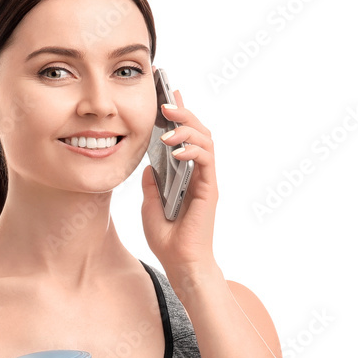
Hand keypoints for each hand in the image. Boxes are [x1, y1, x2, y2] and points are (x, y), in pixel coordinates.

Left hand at [141, 82, 219, 277]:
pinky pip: (206, 159)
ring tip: (168, 121)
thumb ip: (151, 183)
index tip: (166, 94)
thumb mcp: (149, 205)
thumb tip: (148, 163)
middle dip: (183, 111)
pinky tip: (177, 149)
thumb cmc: (168, 239)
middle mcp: (198, 173)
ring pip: (205, 139)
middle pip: (197, 131)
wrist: (181, 263)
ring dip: (186, 126)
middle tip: (166, 99)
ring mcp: (205, 179)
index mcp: (184, 174)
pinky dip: (192, 149)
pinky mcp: (209, 188)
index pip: (184, 137)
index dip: (177, 115)